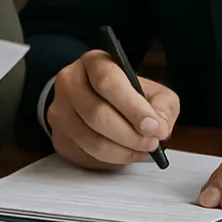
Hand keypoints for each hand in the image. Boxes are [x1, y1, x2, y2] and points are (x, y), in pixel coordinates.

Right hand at [47, 50, 179, 169]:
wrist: (92, 99)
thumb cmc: (124, 94)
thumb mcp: (151, 90)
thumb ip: (162, 105)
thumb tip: (159, 126)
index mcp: (94, 62)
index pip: (108, 82)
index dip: (132, 107)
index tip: (153, 127)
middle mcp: (70, 81)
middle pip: (97, 113)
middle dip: (130, 134)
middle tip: (151, 143)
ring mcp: (60, 109)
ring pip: (90, 139)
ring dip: (122, 151)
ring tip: (140, 149)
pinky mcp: (59, 135)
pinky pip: (85, 154)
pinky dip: (110, 159)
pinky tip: (124, 152)